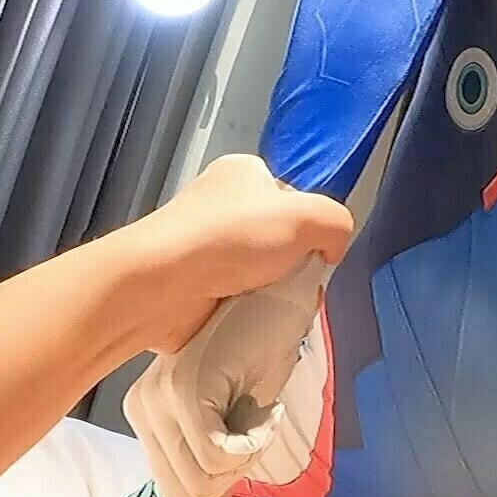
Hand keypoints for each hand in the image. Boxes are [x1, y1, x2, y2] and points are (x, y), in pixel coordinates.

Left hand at [119, 155, 351, 351]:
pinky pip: (235, 301)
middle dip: (291, 268)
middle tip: (297, 289)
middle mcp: (220, 205)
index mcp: (242, 173)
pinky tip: (251, 323)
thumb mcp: (306, 215)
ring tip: (273, 310)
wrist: (160, 284)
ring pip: (258, 275)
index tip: (312, 255)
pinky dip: (246, 314)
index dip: (308, 228)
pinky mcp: (191, 284)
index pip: (292, 200)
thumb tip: (331, 251)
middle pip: (278, 241)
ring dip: (270, 295)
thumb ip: (336, 223)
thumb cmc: (230, 237)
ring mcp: (202, 246)